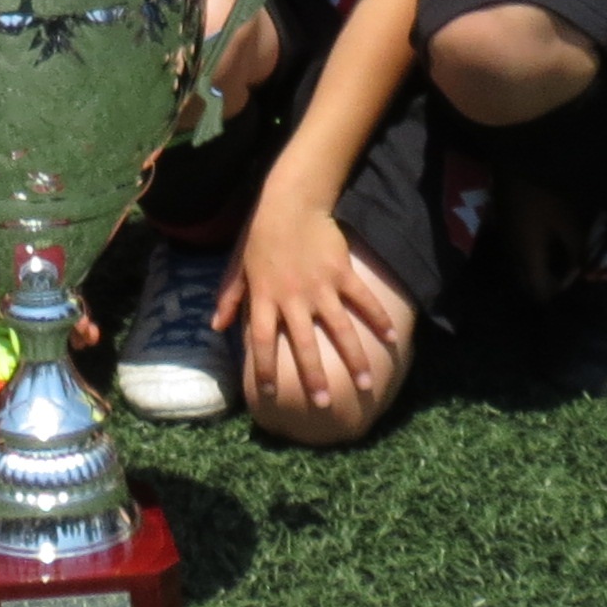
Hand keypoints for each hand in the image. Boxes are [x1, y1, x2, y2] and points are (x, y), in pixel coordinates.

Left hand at [217, 188, 408, 418]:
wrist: (291, 202)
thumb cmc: (260, 235)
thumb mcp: (238, 265)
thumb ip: (228, 296)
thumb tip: (215, 327)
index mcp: (264, 296)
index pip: (260, 339)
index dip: (263, 367)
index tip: (268, 393)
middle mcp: (293, 297)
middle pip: (304, 344)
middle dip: (314, 376)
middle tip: (324, 404)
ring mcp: (320, 286)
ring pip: (339, 329)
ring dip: (353, 358)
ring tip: (365, 385)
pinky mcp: (342, 273)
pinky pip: (362, 300)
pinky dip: (378, 318)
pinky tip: (391, 338)